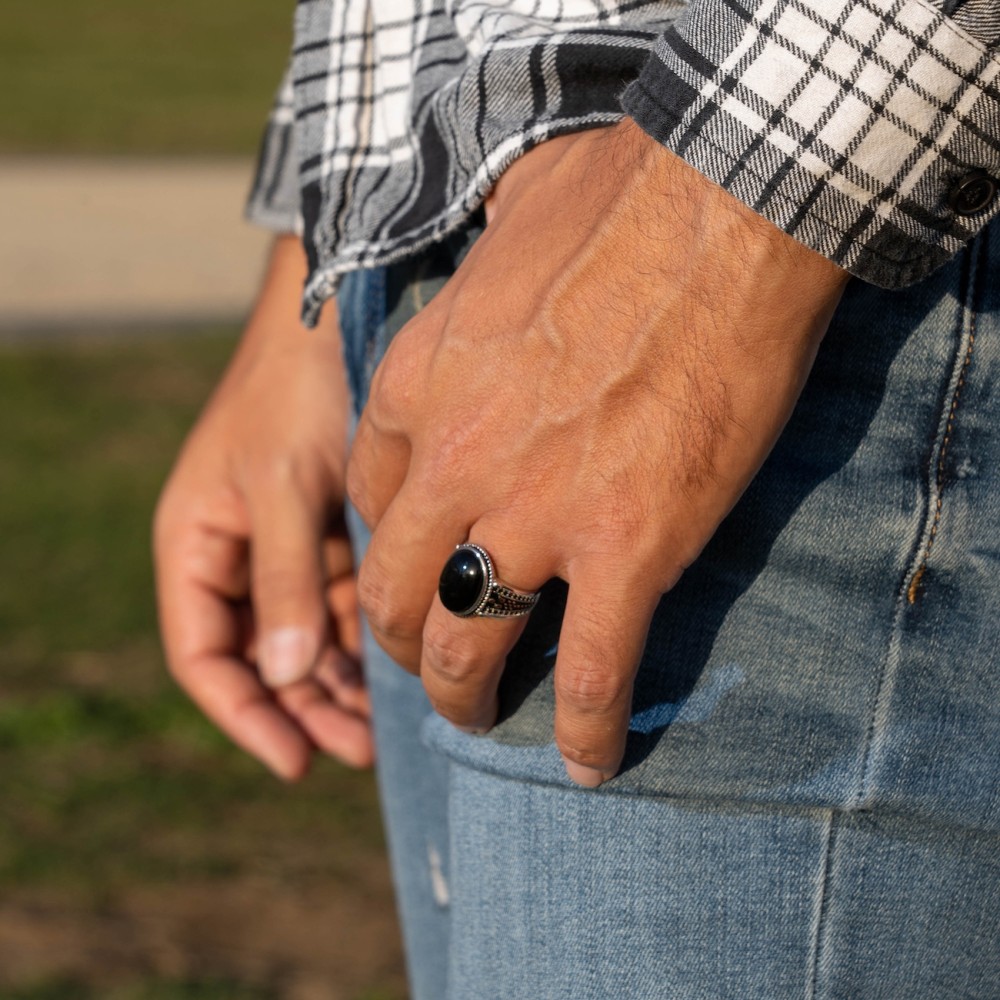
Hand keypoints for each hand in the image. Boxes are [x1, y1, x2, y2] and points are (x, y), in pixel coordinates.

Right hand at [154, 235, 372, 779]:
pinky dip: (363, 640)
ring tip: (384, 730)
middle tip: (358, 753)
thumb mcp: (282, 488)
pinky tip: (397, 671)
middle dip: (303, 709)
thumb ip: (284, 581)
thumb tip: (284, 675)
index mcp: (195, 546)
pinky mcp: (331, 534)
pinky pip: (343, 605)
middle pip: (261, 659)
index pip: (205, 656)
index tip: (296, 760)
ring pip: (306, 639)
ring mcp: (287, 548)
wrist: (334, 321)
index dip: (245, 715)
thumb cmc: (293, 396)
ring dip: (338, 684)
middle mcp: (236, 556)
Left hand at [347, 120, 847, 785]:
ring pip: (468, 647)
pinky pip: (588, 671)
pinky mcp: (625, 548)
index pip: (369, 497)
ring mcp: (535, 515)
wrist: (720, 208)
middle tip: (431, 662)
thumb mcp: (496, 235)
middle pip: (397, 591)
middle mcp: (455, 464)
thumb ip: (469, 283)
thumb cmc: (614, 202)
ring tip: (479, 719)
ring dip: (465, 698)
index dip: (391, 541)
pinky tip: (586, 761)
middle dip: (403, 643)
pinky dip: (583, 729)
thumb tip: (484, 270)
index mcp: (414, 388)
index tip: (420, 559)